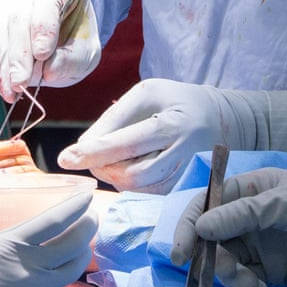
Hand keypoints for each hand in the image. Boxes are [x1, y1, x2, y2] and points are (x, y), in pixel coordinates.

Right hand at [0, 0, 100, 99]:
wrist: (60, 29)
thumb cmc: (75, 38)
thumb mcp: (85, 53)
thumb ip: (71, 61)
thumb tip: (49, 72)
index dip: (43, 26)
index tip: (43, 56)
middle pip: (18, 13)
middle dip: (18, 53)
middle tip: (19, 84)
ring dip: (0, 60)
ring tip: (8, 89)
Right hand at [0, 192, 96, 286]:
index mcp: (9, 246)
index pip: (54, 221)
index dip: (75, 206)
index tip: (86, 196)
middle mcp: (31, 269)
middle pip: (74, 244)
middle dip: (88, 226)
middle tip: (91, 217)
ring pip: (73, 271)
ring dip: (81, 255)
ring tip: (80, 246)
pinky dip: (60, 285)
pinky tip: (53, 281)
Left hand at [57, 79, 286, 193]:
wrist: (221, 120)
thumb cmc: (175, 101)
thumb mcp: (147, 93)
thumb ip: (116, 117)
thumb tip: (84, 146)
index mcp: (173, 123)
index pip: (128, 143)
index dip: (94, 152)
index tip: (65, 157)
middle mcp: (184, 152)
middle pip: (133, 174)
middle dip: (102, 167)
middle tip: (85, 156)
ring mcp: (187, 176)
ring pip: (139, 188)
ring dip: (112, 176)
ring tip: (107, 157)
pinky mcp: (185, 190)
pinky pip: (148, 193)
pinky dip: (128, 183)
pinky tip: (126, 166)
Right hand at [171, 167, 286, 286]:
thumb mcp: (283, 204)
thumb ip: (242, 214)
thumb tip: (202, 228)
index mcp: (251, 187)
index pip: (210, 200)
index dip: (192, 221)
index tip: (182, 248)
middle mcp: (249, 213)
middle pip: (211, 232)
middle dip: (205, 251)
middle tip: (199, 270)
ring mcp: (259, 242)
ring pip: (225, 257)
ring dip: (227, 271)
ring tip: (247, 282)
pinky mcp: (270, 269)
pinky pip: (243, 277)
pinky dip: (244, 285)